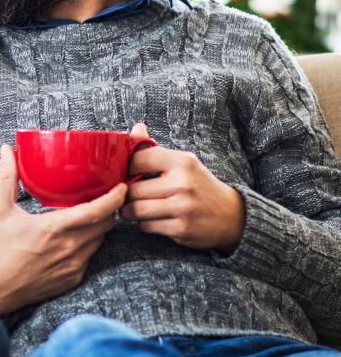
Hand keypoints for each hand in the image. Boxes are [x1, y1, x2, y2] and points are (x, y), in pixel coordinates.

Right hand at [0, 144, 125, 314]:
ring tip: (88, 214)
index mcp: (53, 229)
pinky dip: (87, 244)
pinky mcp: (72, 279)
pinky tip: (74, 236)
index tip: (121, 186)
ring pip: (99, 241)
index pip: (96, 212)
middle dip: (108, 209)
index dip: (114, 198)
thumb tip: (7, 150)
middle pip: (105, 225)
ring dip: (98, 226)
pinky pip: (90, 257)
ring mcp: (72, 267)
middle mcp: (68, 249)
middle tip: (102, 195)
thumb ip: (6, 177)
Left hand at [119, 123, 244, 251]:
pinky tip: (151, 220)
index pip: (137, 159)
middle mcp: (182, 183)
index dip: (125, 168)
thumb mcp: (182, 162)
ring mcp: (182, 207)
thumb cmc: (198, 185)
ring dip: (129, 212)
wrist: (232, 216)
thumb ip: (154, 148)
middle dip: (124, 195)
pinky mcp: (181, 228)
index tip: (127, 174)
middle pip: (132, 189)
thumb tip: (136, 127)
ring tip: (132, 209)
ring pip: (136, 210)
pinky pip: (146, 226)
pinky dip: (144, 224)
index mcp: (181, 162)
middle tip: (125, 196)